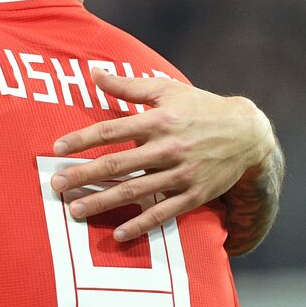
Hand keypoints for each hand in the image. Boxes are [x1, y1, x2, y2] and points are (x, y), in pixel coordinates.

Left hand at [49, 69, 274, 240]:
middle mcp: (169, 148)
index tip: (57, 147)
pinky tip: (119, 234)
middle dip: (83, 175)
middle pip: (118, 164)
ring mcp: (182, 174)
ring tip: (75, 211)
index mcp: (159, 120)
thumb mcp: (166, 90)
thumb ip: (127, 86)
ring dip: (102, 203)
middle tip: (56, 185)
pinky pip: (164, 213)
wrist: (248, 133)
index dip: (83, 138)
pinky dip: (142, 224)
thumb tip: (93, 72)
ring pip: (135, 191)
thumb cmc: (200, 108)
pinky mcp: (194, 195)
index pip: (112, 129)